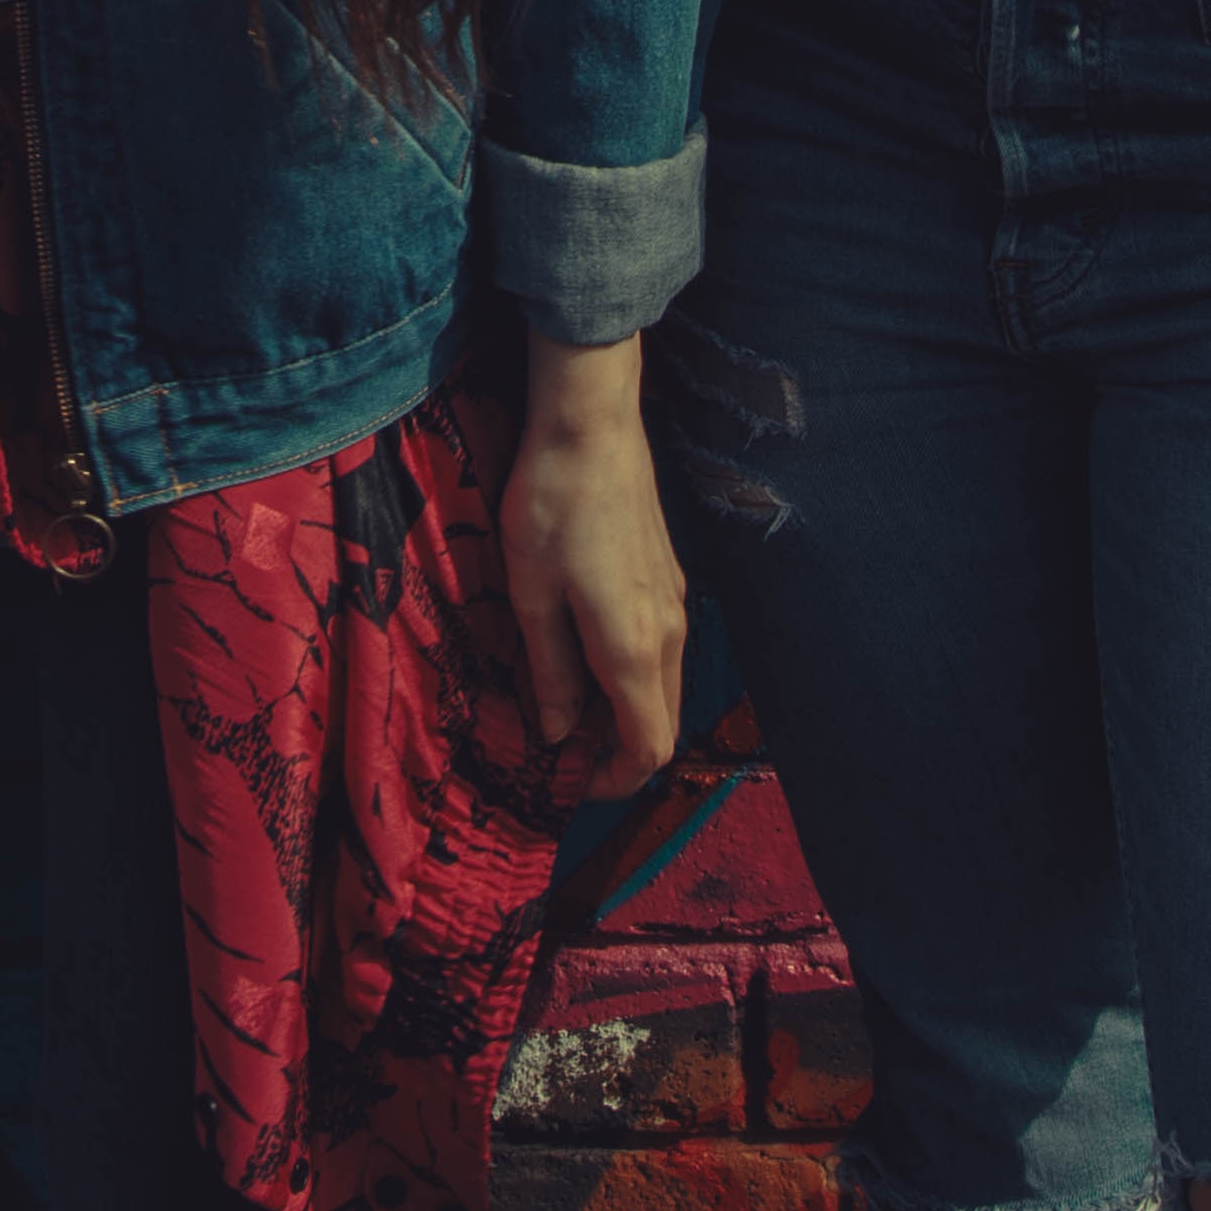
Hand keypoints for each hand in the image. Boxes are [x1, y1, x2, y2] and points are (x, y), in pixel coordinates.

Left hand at [501, 331, 690, 792]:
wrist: (591, 426)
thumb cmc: (551, 508)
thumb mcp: (532, 595)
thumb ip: (550, 671)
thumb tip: (556, 731)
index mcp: (634, 649)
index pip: (648, 747)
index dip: (616, 779)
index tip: (573, 784)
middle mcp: (670, 633)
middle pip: (662, 721)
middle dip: (618, 750)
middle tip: (562, 749)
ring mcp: (677, 602)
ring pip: (664, 685)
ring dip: (625, 711)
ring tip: (566, 704)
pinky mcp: (670, 576)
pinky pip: (662, 650)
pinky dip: (632, 674)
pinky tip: (585, 652)